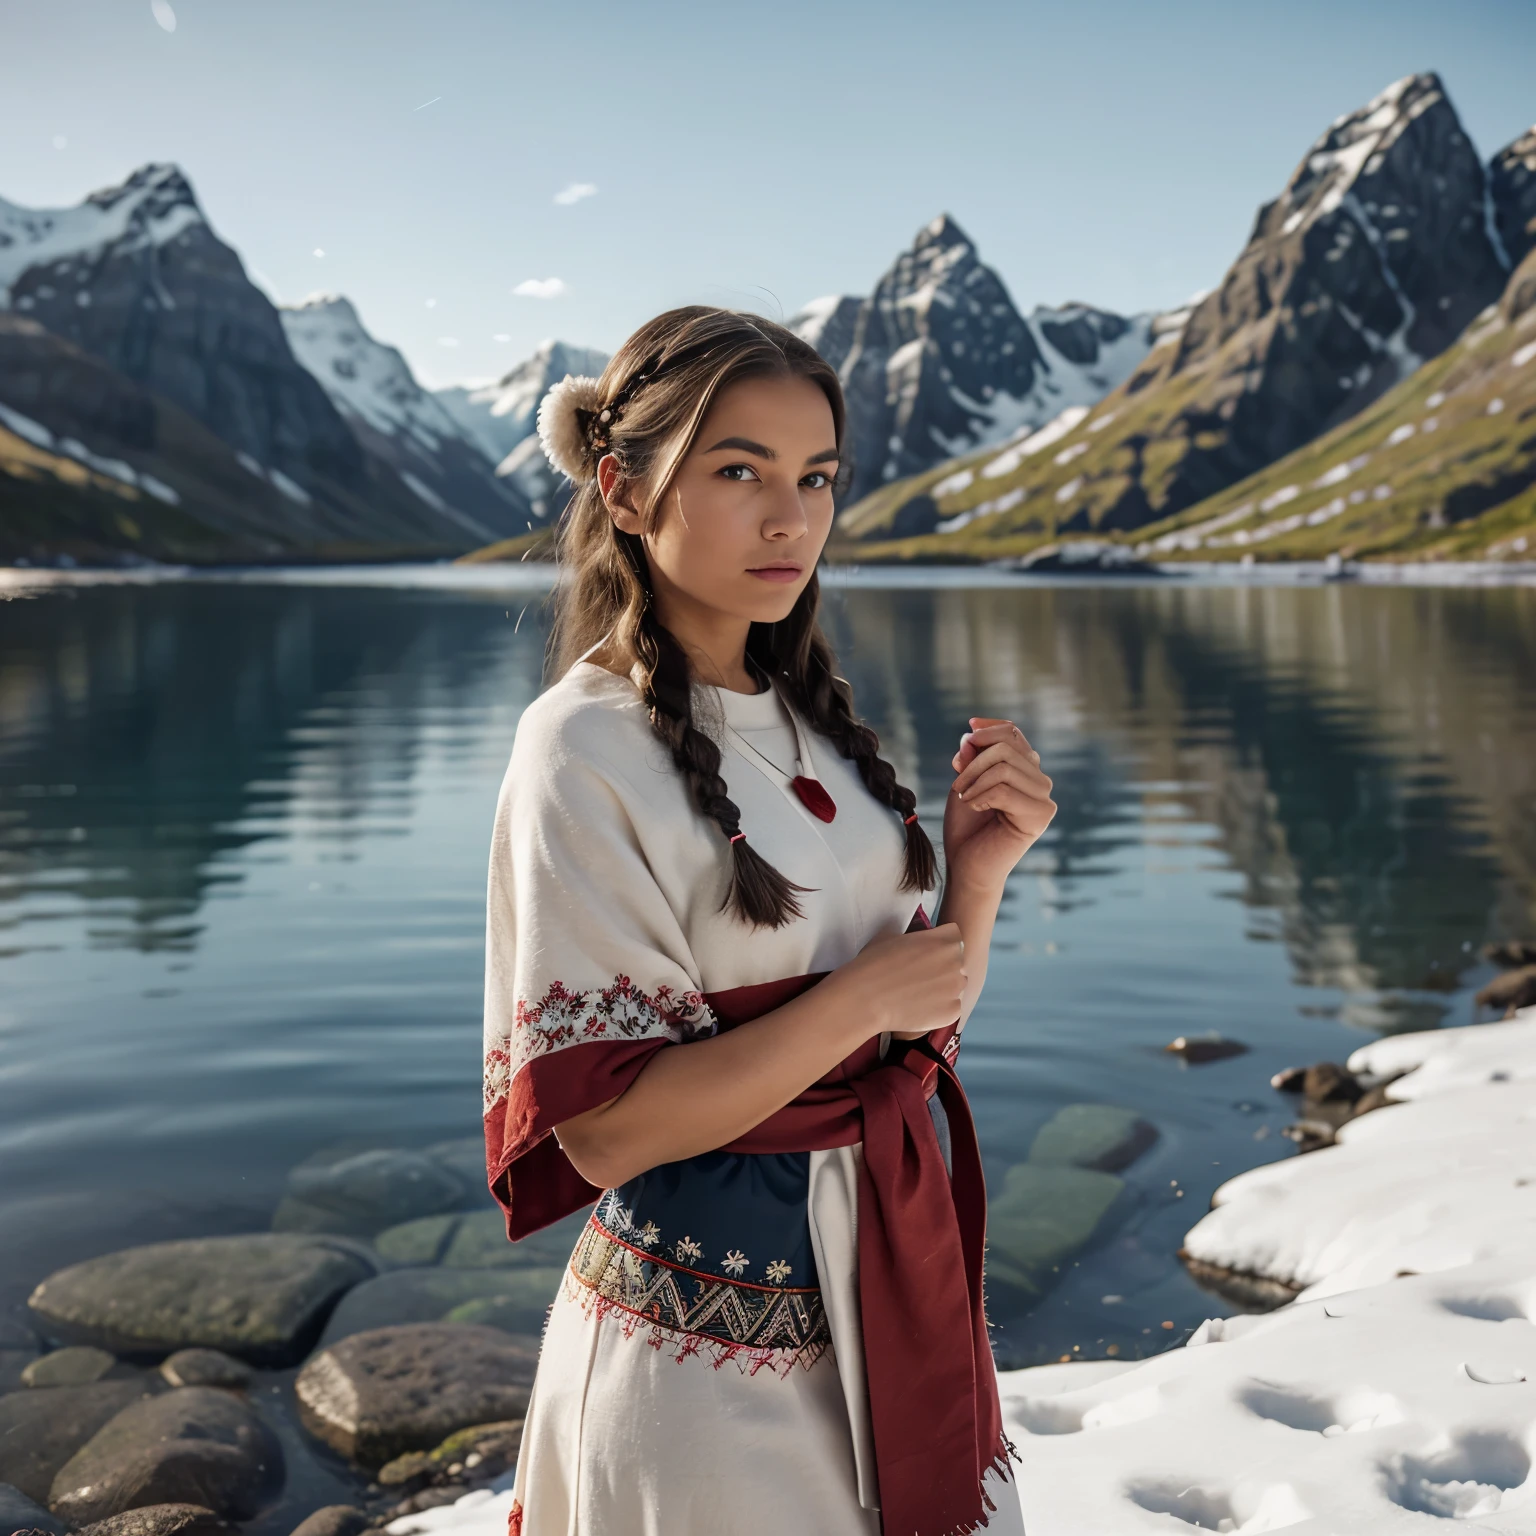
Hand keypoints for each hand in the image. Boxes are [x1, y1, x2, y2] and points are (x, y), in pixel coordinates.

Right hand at [828, 922, 966, 1041]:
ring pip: (955, 985)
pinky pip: (951, 1007)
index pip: (953, 936)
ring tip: (916, 991)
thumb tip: (913, 938)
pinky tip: (916, 1006)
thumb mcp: (891, 934)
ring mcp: (956, 988)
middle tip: (917, 974)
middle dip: (942, 966)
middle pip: (956, 962)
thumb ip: (912, 934)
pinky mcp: (952, 1011)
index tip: (924, 951)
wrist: (865, 998)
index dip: (938, 942)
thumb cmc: (874, 963)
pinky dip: (938, 1008)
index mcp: (946, 939)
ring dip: (942, 987)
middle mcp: (957, 962)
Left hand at [942, 718, 1055, 894]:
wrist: (968, 864)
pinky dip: (981, 796)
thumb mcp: (965, 781)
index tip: (969, 729)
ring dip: (974, 781)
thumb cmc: (967, 825)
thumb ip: (971, 757)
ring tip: (965, 798)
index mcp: (1025, 770)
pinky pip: (1005, 790)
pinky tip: (975, 807)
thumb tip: (970, 735)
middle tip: (957, 786)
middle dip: (973, 763)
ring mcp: (1044, 798)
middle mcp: (1039, 780)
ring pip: (1005, 767)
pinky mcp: (1041, 815)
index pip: (1013, 734)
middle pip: (1007, 747)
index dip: (990, 727)